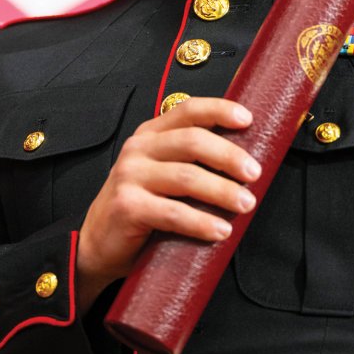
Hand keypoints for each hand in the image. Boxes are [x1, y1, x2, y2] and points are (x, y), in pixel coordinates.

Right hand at [76, 97, 259, 311]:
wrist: (99, 243)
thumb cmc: (141, 207)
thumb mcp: (162, 173)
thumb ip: (190, 160)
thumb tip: (244, 161)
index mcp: (150, 135)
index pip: (188, 110)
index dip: (219, 110)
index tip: (248, 119)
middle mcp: (138, 149)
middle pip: (192, 141)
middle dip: (229, 156)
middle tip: (254, 174)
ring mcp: (130, 176)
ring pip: (186, 177)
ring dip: (222, 191)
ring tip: (246, 204)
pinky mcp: (127, 206)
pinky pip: (173, 213)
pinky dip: (201, 222)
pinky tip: (220, 230)